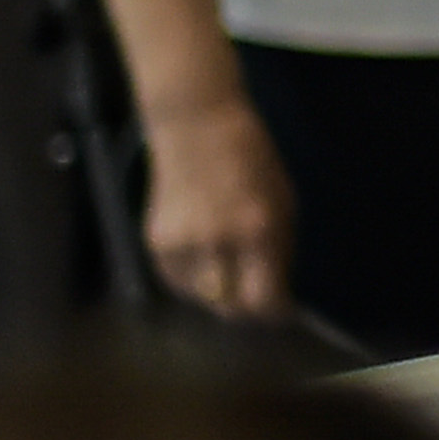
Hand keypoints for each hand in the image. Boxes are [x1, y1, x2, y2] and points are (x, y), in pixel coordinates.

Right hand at [141, 97, 295, 323]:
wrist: (196, 127)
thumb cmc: (251, 160)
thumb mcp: (284, 202)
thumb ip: (280, 250)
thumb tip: (279, 293)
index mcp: (257, 231)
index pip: (264, 299)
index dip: (275, 312)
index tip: (283, 310)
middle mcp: (217, 243)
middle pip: (229, 308)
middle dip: (247, 309)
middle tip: (256, 299)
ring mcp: (181, 244)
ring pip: (201, 299)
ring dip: (219, 296)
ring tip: (230, 274)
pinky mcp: (155, 242)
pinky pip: (176, 283)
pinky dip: (193, 282)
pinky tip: (205, 262)